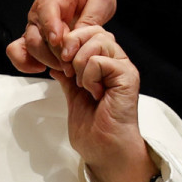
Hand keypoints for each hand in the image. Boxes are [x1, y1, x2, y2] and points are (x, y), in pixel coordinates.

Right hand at [7, 0, 118, 74]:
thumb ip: (91, 18)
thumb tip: (79, 39)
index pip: (46, 11)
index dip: (50, 27)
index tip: (58, 41)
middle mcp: (38, 14)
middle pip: (36, 37)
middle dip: (54, 54)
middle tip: (72, 65)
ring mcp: (34, 28)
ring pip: (29, 48)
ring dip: (47, 61)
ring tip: (66, 69)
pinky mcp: (33, 41)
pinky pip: (19, 54)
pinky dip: (26, 64)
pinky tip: (43, 69)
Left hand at [49, 25, 156, 181]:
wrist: (105, 151)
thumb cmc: (93, 130)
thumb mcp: (73, 97)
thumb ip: (67, 78)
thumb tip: (54, 63)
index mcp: (104, 65)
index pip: (89, 33)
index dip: (70, 42)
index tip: (59, 64)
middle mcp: (116, 62)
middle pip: (95, 30)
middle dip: (72, 46)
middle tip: (67, 71)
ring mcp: (123, 68)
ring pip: (99, 40)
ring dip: (80, 62)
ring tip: (82, 85)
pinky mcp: (127, 77)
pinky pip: (100, 61)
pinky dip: (89, 75)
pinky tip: (93, 92)